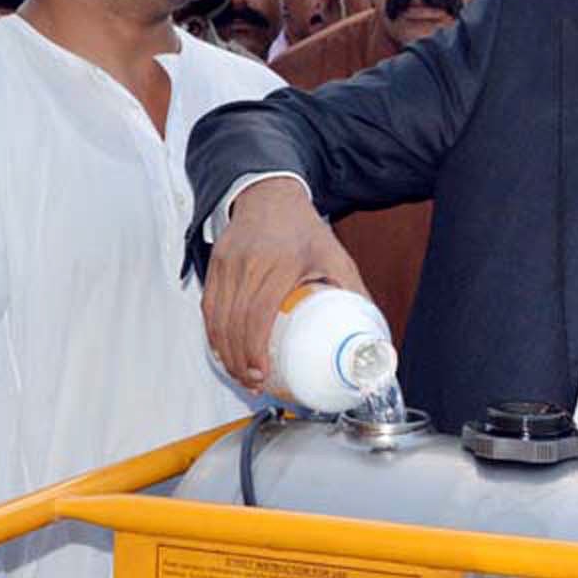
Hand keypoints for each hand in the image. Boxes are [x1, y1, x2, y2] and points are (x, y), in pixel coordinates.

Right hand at [202, 178, 365, 390]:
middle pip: (234, 322)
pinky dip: (212, 332)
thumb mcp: (336, 257)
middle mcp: (250, 263)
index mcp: (281, 263)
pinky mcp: (215, 263)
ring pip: (217, 317)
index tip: (260, 372)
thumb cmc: (304, 229)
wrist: (272, 195)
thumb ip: (353, 293)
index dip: (255, 349)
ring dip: (224, 351)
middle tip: (251, 382)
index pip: (258, 314)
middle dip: (238, 360)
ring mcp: (228, 262)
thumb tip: (369, 334)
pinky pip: (208, 305)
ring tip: (239, 373)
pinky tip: (223, 349)